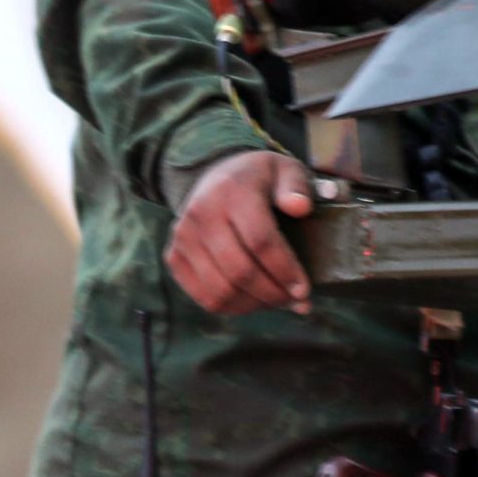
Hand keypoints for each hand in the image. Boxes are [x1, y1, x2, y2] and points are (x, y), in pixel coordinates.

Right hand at [166, 151, 315, 315]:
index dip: (284, 269)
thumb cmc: (260, 179)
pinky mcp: (174, 257)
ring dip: (254, 304)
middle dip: (272, 293)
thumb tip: (300, 208)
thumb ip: (297, 186)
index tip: (304, 289)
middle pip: (240, 271)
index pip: (260, 240)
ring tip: (277, 301)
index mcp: (232, 192)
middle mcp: (201, 215)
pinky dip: (232, 306)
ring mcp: (183, 238)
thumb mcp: (285, 169)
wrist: (215, 175)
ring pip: (220, 290)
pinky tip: (254, 301)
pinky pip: (203, 296)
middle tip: (295, 300)